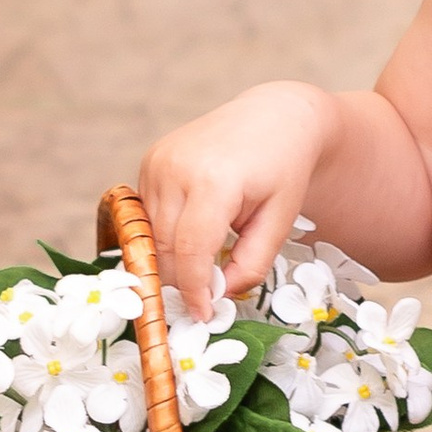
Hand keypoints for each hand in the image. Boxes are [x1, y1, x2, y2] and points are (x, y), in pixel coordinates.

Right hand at [139, 81, 333, 321]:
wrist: (275, 116)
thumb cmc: (284, 169)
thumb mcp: (280, 221)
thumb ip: (250, 264)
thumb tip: (217, 296)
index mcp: (214, 180)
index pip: (189, 251)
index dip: (193, 291)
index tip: (202, 316)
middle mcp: (176, 167)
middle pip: (164, 248)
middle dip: (180, 281)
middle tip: (203, 300)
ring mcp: (157, 161)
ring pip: (150, 235)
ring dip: (171, 259)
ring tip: (205, 262)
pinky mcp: (150, 160)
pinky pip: (148, 215)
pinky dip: (166, 234)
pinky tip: (193, 231)